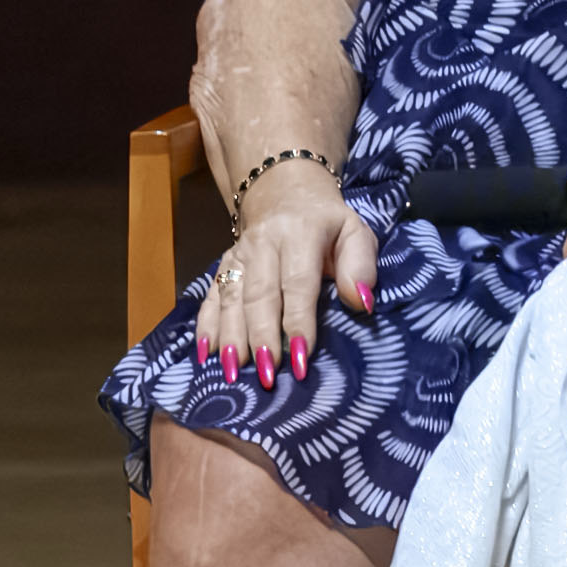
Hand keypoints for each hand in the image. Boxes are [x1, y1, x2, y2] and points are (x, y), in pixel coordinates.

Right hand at [191, 171, 380, 385]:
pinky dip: (205, 326)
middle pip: (258, 296)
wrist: (283, 190)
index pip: (297, 283)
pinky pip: (209, 297)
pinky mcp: (222, 267)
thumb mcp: (356, 233)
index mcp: (300, 234)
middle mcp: (263, 245)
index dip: (297, 321)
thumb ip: (360, 266)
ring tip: (232, 374)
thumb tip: (361, 303)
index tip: (300, 357)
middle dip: (260, 338)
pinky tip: (206, 354)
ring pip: (229, 299)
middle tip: (266, 375)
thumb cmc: (328, 224)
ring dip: (231, 338)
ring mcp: (237, 257)